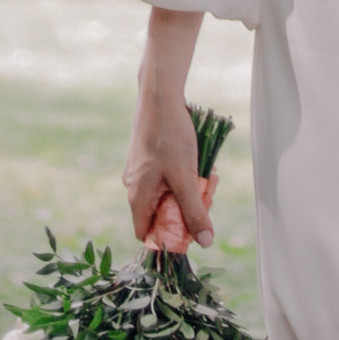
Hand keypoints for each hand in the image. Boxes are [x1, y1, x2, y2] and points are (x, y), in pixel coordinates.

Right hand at [123, 85, 213, 251]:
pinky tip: (197, 163)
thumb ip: (195, 212)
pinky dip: (183, 176)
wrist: (160, 96)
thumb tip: (204, 243)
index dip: (167, 238)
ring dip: (187, 191)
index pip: (146, 233)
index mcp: (137, 196)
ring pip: (166, 194)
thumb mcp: (186, 179)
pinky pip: (166, 177)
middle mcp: (134, 186)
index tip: (190, 230)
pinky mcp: (148, 157)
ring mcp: (140, 170)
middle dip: (185, 210)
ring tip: (204, 176)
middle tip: (204, 197)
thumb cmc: (170, 137)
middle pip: (160, 214)